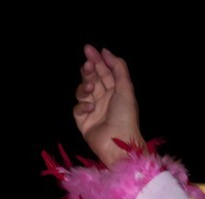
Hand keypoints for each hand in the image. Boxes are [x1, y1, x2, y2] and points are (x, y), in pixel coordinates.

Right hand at [74, 44, 143, 166]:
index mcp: (116, 92)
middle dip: (88, 70)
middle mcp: (104, 99)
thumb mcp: (126, 88)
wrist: (119, 143)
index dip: (97, 60)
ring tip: (90, 88)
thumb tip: (105, 51)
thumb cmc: (126, 116)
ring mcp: (93, 110)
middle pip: (92, 78)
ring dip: (84, 86)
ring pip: (82, 91)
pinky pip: (78, 108)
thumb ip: (118, 68)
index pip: (104, 72)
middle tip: (87, 64)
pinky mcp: (83, 121)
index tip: (89, 49)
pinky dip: (83, 105)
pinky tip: (91, 108)